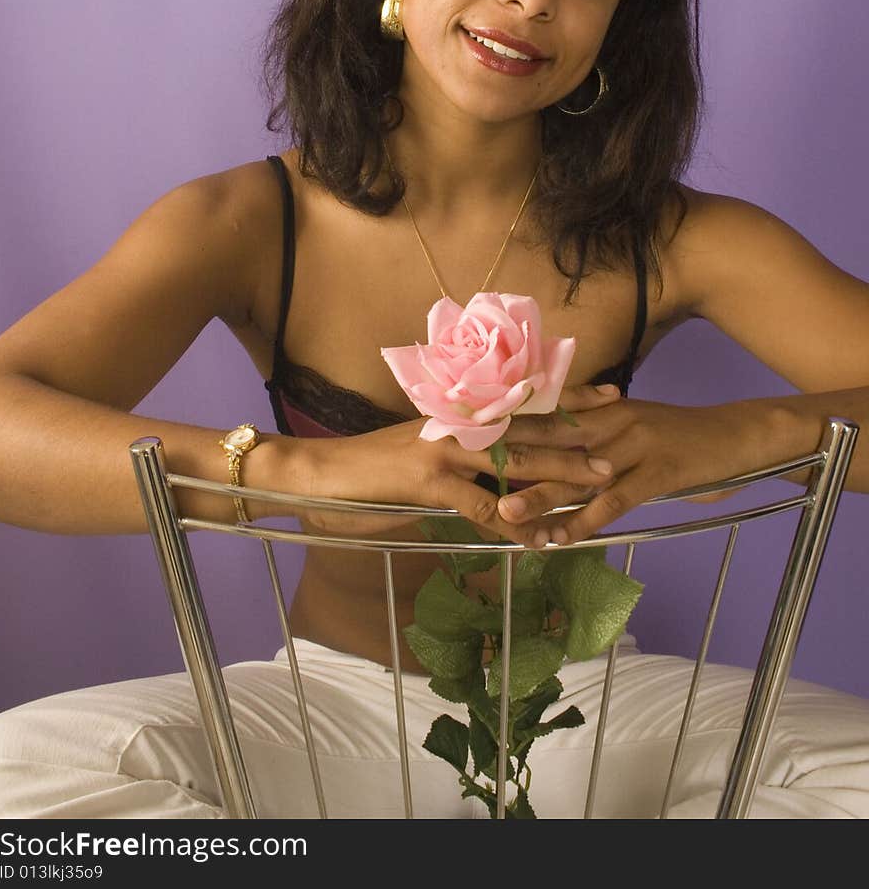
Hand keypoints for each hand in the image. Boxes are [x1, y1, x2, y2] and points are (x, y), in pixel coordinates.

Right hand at [295, 383, 623, 541]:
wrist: (323, 470)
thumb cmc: (371, 466)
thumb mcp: (422, 452)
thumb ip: (460, 457)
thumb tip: (495, 473)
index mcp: (459, 412)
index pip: (523, 400)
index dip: (568, 396)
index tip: (609, 396)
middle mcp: (458, 423)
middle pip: (530, 428)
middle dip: (577, 440)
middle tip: (616, 449)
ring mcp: (446, 449)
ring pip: (516, 462)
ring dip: (559, 478)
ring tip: (596, 490)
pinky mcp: (430, 481)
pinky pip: (484, 506)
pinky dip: (514, 526)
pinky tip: (537, 541)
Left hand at [494, 397, 768, 545]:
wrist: (738, 435)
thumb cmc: (681, 435)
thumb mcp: (633, 422)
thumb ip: (595, 430)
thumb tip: (553, 448)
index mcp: (603, 406)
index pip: (547, 414)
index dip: (507, 425)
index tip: (469, 435)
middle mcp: (612, 419)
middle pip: (552, 439)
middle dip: (510, 457)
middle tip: (469, 473)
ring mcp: (634, 445)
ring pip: (577, 472)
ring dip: (540, 495)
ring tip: (505, 515)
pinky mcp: (657, 473)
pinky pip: (614, 501)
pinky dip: (585, 522)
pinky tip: (562, 540)